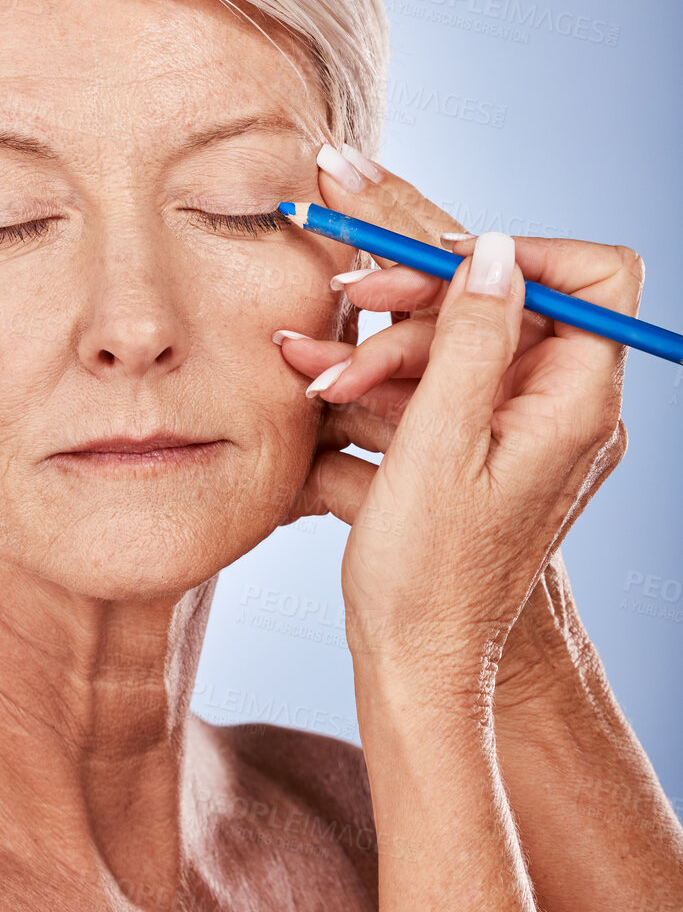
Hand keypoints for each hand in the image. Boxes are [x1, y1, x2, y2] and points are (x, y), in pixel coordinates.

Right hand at [276, 150, 640, 716]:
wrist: (414, 660)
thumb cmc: (430, 575)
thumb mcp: (441, 443)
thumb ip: (473, 340)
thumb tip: (494, 252)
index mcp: (576, 404)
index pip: (594, 279)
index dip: (523, 255)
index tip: (442, 263)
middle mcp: (562, 408)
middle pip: (509, 302)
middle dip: (422, 298)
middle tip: (349, 294)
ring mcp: (521, 427)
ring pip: (462, 340)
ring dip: (385, 346)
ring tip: (317, 369)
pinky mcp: (479, 446)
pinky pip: (439, 384)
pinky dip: (383, 379)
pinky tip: (323, 382)